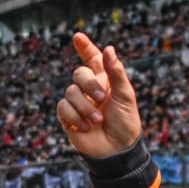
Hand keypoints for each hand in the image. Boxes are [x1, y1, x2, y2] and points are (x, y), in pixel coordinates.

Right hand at [57, 32, 141, 158]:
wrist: (117, 150)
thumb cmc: (126, 122)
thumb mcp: (125, 95)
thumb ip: (116, 72)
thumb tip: (109, 48)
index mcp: (106, 80)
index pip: (93, 59)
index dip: (86, 47)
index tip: (77, 37)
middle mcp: (90, 89)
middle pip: (79, 73)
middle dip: (88, 85)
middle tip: (101, 99)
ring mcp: (78, 103)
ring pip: (70, 92)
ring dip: (84, 107)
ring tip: (98, 121)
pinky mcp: (68, 117)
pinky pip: (63, 108)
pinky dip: (75, 117)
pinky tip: (85, 128)